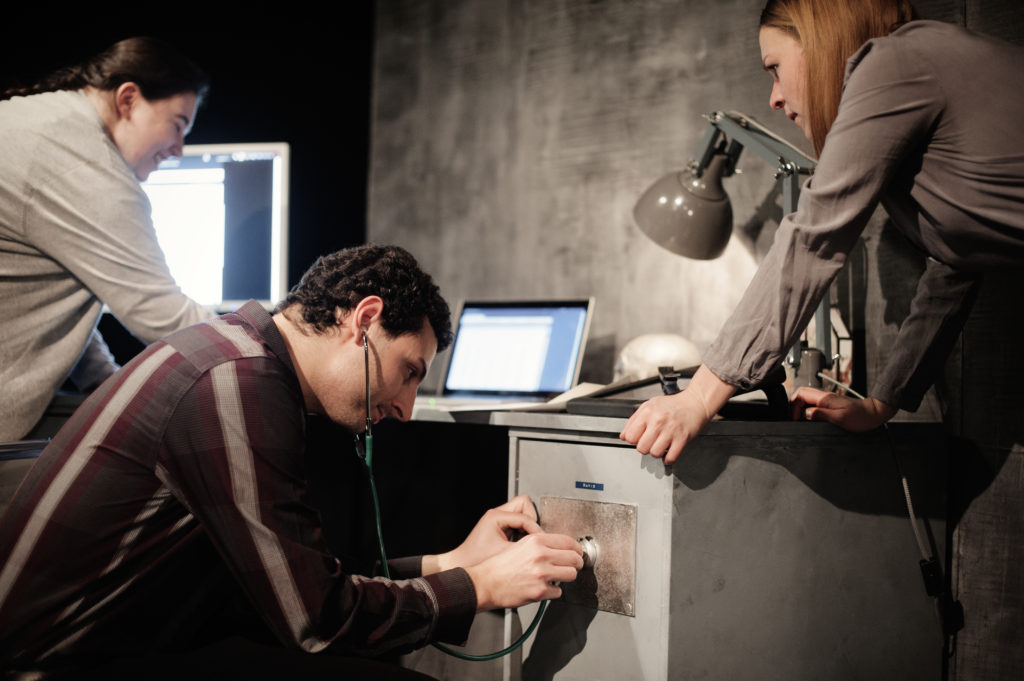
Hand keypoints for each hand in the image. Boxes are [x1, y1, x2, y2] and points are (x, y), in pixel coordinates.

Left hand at [423, 495, 541, 573]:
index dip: (535, 528)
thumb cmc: (476, 559)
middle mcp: (497, 514)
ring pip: (522, 511)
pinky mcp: (500, 525)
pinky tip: (521, 543)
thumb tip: (540, 544)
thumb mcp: (504, 554)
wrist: (462, 563)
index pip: (525, 515)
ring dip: (528, 525)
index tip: (539, 540)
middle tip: (534, 536)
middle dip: (532, 520)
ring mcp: (498, 518)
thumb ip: (524, 547)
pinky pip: (518, 521)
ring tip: (528, 540)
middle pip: (524, 504)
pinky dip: (523, 530)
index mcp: (496, 516)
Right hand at [465, 532, 582, 610]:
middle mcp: (541, 555)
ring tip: (557, 577)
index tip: (578, 552)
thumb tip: (561, 548)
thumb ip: (541, 544)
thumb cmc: (501, 565)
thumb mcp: (521, 545)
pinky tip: (542, 588)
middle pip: (575, 558)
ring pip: (571, 575)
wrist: (486, 583)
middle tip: (574, 566)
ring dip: (566, 577)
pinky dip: (553, 591)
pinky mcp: (540, 591)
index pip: (569, 542)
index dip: (577, 548)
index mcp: (536, 541)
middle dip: (577, 563)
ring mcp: (542, 574)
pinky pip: (558, 592)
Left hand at [619, 365, 734, 463]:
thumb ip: (634, 420)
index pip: (630, 436)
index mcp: (647, 412)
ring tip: (660, 445)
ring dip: (656, 453)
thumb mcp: (649, 405)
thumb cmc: (672, 405)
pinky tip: (668, 452)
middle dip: (644, 447)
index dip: (634, 440)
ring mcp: (670, 430)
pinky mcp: (682, 438)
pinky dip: (668, 459)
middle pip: (641, 447)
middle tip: (650, 442)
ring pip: (654, 453)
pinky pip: (670, 457)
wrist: (695, 402)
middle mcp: (658, 421)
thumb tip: (623, 436)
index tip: (639, 438)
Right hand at [790, 387, 896, 431]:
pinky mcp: (830, 405)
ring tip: (802, 420)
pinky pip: (813, 405)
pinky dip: (808, 411)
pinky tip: (811, 420)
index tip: (795, 418)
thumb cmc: (861, 417)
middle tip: (796, 419)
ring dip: (800, 409)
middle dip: (794, 407)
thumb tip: (805, 413)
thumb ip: (821, 414)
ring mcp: (827, 400)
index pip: (800, 394)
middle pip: (800, 395)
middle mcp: (824, 397)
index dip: (793, 406)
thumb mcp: (840, 418)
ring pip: (806, 400)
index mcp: (824, 398)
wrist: (873, 414)